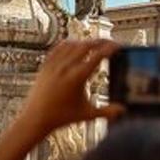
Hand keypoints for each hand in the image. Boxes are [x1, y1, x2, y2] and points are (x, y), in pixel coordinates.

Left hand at [0, 38, 122, 159]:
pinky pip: (59, 47)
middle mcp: (66, 67)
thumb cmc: (62, 117)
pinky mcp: (46, 65)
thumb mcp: (87, 114)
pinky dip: (70, 43)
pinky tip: (76, 45)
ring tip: (96, 44)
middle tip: (110, 43)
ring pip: (73, 44)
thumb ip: (107, 112)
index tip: (118, 46)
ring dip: (86, 42)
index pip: (98, 56)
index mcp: (77, 77)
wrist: (35, 119)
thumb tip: (123, 110)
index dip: (110, 48)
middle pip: (87, 45)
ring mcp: (54, 65)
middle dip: (101, 41)